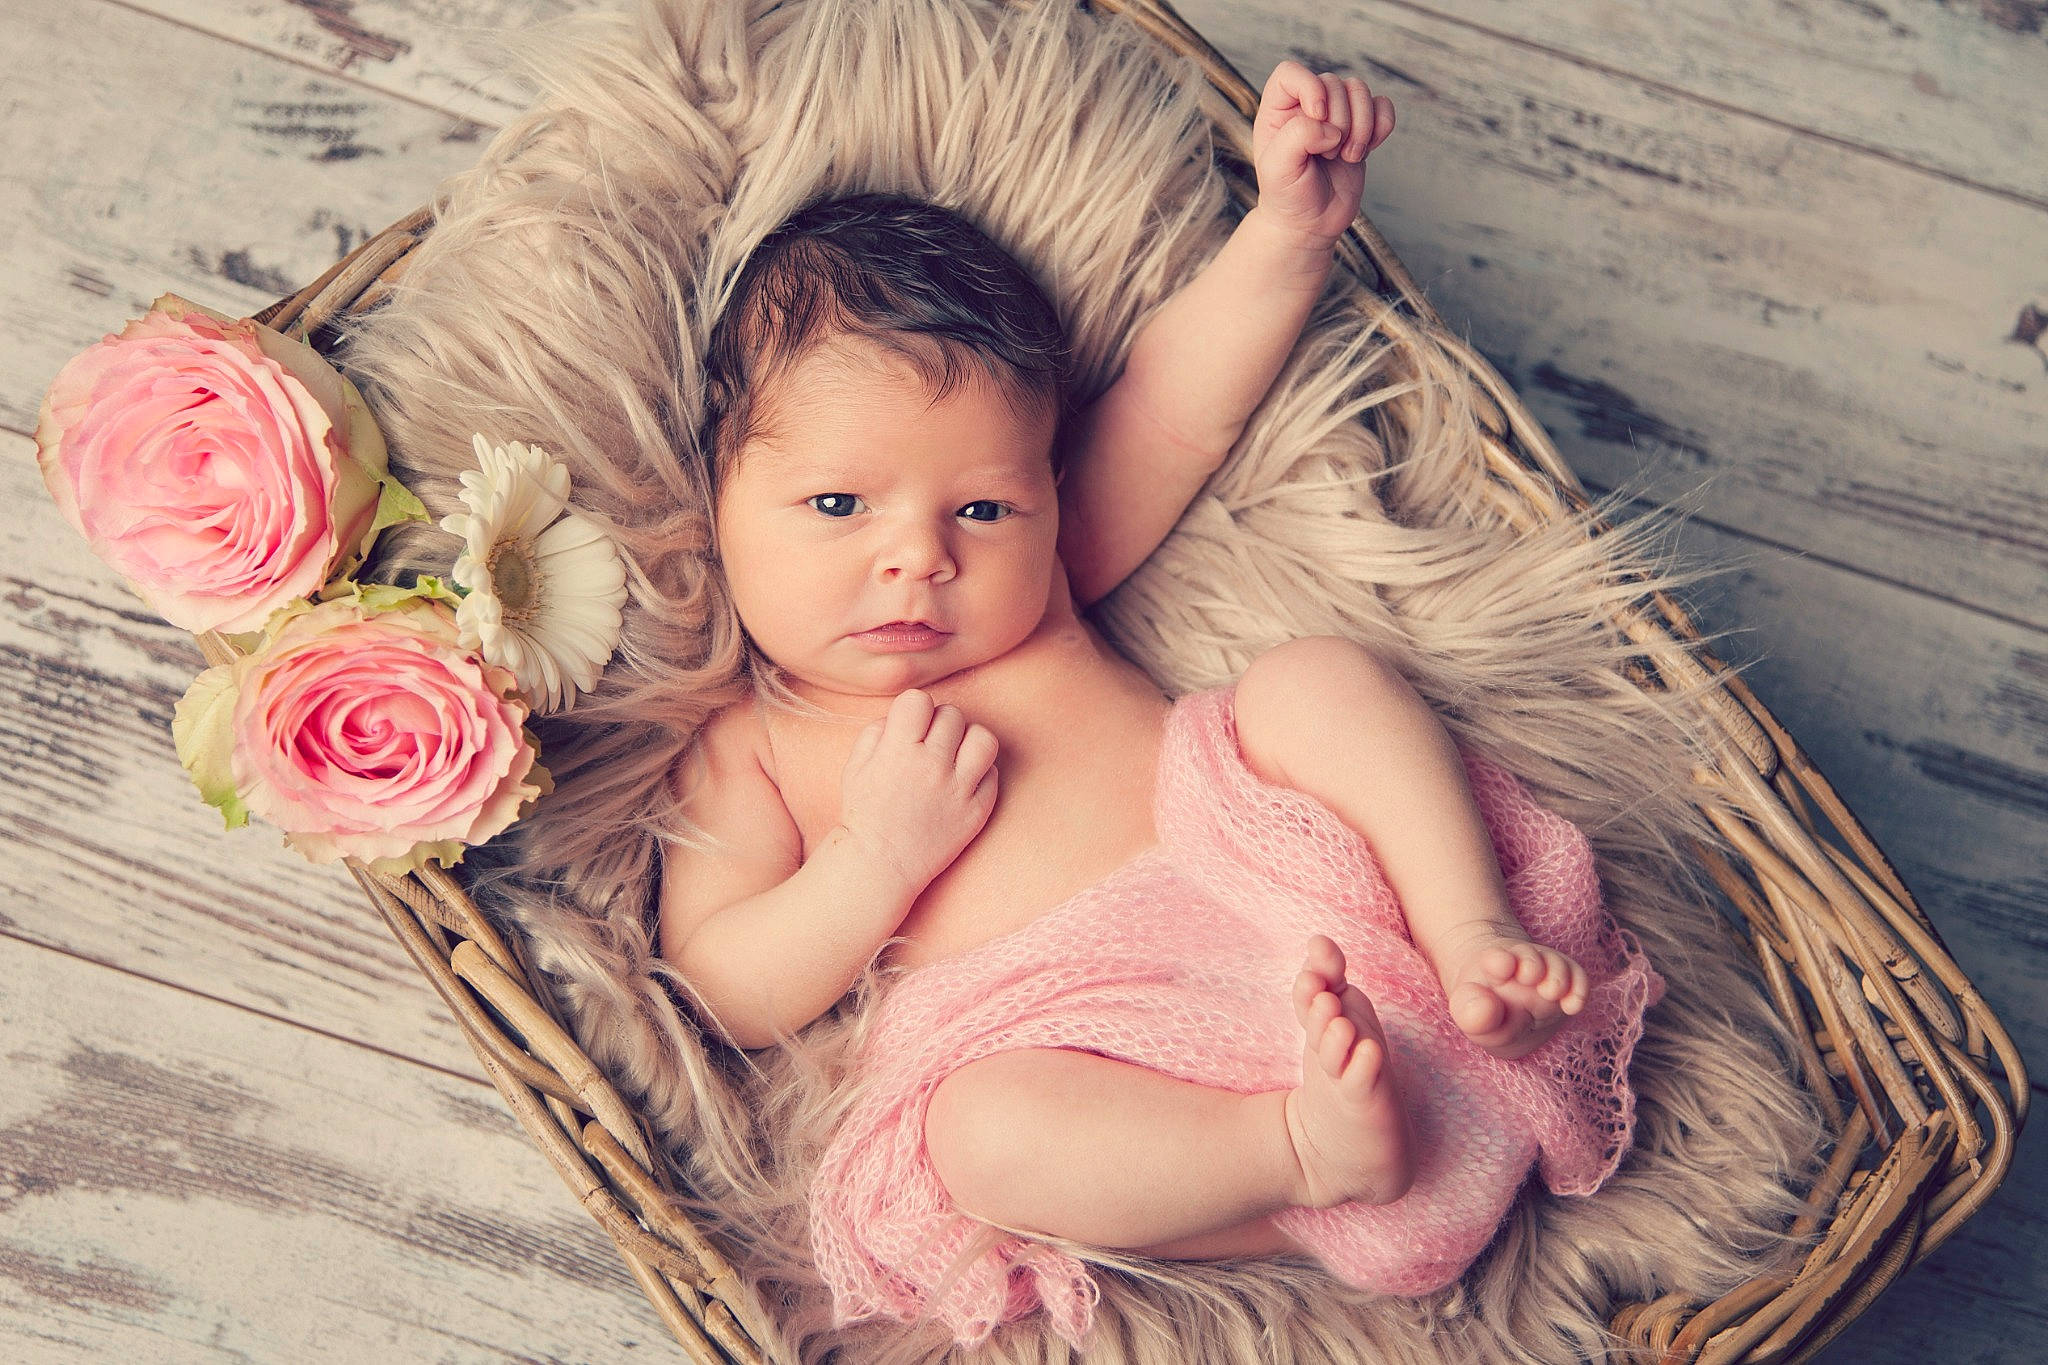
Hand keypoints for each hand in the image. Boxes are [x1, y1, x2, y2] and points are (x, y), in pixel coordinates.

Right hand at [838, 689, 998, 893]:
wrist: (880, 865)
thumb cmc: (865, 815)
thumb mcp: (855, 767)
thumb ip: (876, 732)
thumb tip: (902, 715)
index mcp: (897, 751)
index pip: (919, 700)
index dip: (914, 709)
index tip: (911, 726)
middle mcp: (931, 766)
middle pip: (952, 715)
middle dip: (939, 726)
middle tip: (930, 746)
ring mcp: (958, 789)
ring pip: (984, 738)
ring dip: (969, 741)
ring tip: (956, 756)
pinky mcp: (977, 811)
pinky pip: (993, 774)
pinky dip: (981, 774)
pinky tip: (963, 783)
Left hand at [1251, 60, 1394, 247]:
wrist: (1311, 223)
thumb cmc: (1287, 196)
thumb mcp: (1278, 169)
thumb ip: (1298, 137)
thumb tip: (1331, 128)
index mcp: (1278, 110)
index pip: (1291, 72)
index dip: (1310, 87)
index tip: (1317, 117)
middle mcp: (1307, 106)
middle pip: (1334, 83)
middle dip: (1339, 121)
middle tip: (1328, 155)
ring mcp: (1337, 115)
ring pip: (1361, 91)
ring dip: (1361, 127)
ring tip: (1347, 156)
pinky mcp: (1361, 129)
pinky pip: (1383, 107)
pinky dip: (1382, 126)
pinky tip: (1368, 148)